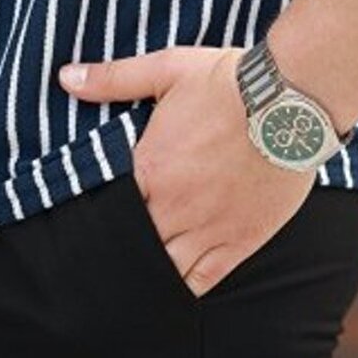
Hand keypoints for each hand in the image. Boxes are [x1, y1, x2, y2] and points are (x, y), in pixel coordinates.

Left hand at [59, 44, 314, 295]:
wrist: (291, 101)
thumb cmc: (229, 81)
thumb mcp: (166, 69)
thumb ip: (114, 78)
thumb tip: (66, 78)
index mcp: (149, 168)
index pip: (105, 205)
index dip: (94, 214)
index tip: (85, 219)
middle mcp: (173, 206)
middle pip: (131, 242)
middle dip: (118, 245)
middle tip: (106, 251)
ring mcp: (207, 228)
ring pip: (162, 268)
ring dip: (147, 269)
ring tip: (135, 271)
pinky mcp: (239, 242)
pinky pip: (202, 281)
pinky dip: (182, 288)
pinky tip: (171, 287)